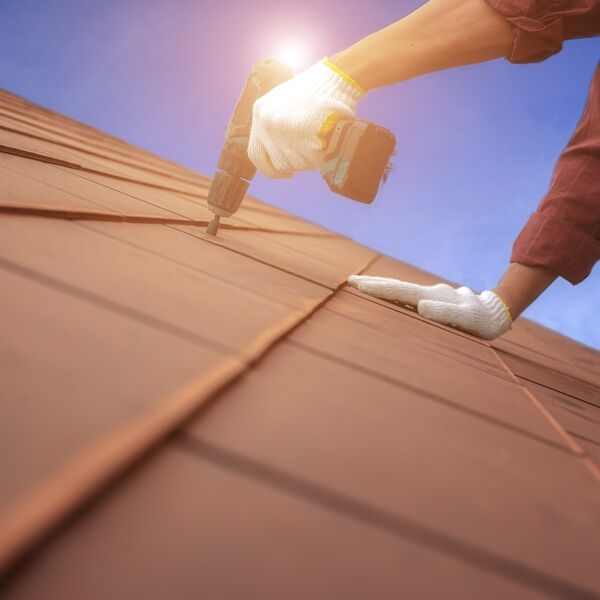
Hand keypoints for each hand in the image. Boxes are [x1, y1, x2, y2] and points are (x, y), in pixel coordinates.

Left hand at [248, 58, 363, 178]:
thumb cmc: (315, 91)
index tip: (284, 173)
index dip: (270, 170)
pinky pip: (311, 160)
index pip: (256, 155)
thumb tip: (274, 152)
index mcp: (260, 112)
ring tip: (320, 144)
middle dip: (296, 164)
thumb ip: (273, 125)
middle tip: (309, 155)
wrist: (337, 77)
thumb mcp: (282, 101)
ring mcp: (283, 129)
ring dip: (310, 161)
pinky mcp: (302, 134)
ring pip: (296, 164)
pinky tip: (325, 145)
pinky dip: (320, 158)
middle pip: (279, 163)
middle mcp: (266, 122)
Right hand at [347, 276, 511, 339]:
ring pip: (403, 290)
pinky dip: (396, 294)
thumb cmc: (483, 321)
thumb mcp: (468, 319)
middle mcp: (430, 292)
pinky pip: (411, 296)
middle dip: (374, 283)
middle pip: (397, 286)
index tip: (357, 284)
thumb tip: (420, 305)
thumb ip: (446, 312)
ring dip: (383, 288)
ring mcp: (433, 294)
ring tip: (364, 286)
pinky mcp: (436, 299)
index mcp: (432, 297)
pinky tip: (390, 297)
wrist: (498, 312)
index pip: (399, 292)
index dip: (378, 288)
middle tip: (351, 280)